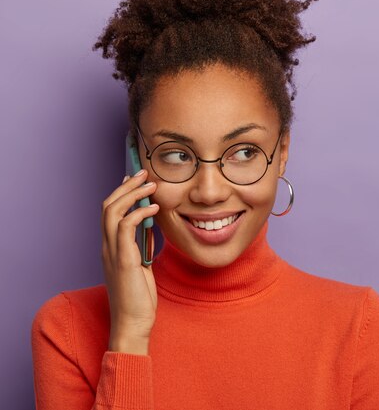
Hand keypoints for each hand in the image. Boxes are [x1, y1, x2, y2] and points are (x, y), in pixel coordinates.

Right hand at [101, 169, 158, 353]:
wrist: (133, 323)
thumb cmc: (138, 298)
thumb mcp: (141, 266)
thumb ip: (141, 247)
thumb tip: (150, 228)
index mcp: (110, 248)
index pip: (109, 212)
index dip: (121, 193)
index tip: (135, 180)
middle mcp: (107, 247)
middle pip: (108, 205)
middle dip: (126, 186)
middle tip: (143, 173)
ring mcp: (112, 253)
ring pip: (113, 211)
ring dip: (132, 193)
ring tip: (150, 184)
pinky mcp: (123, 260)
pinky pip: (126, 227)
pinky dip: (140, 212)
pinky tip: (154, 208)